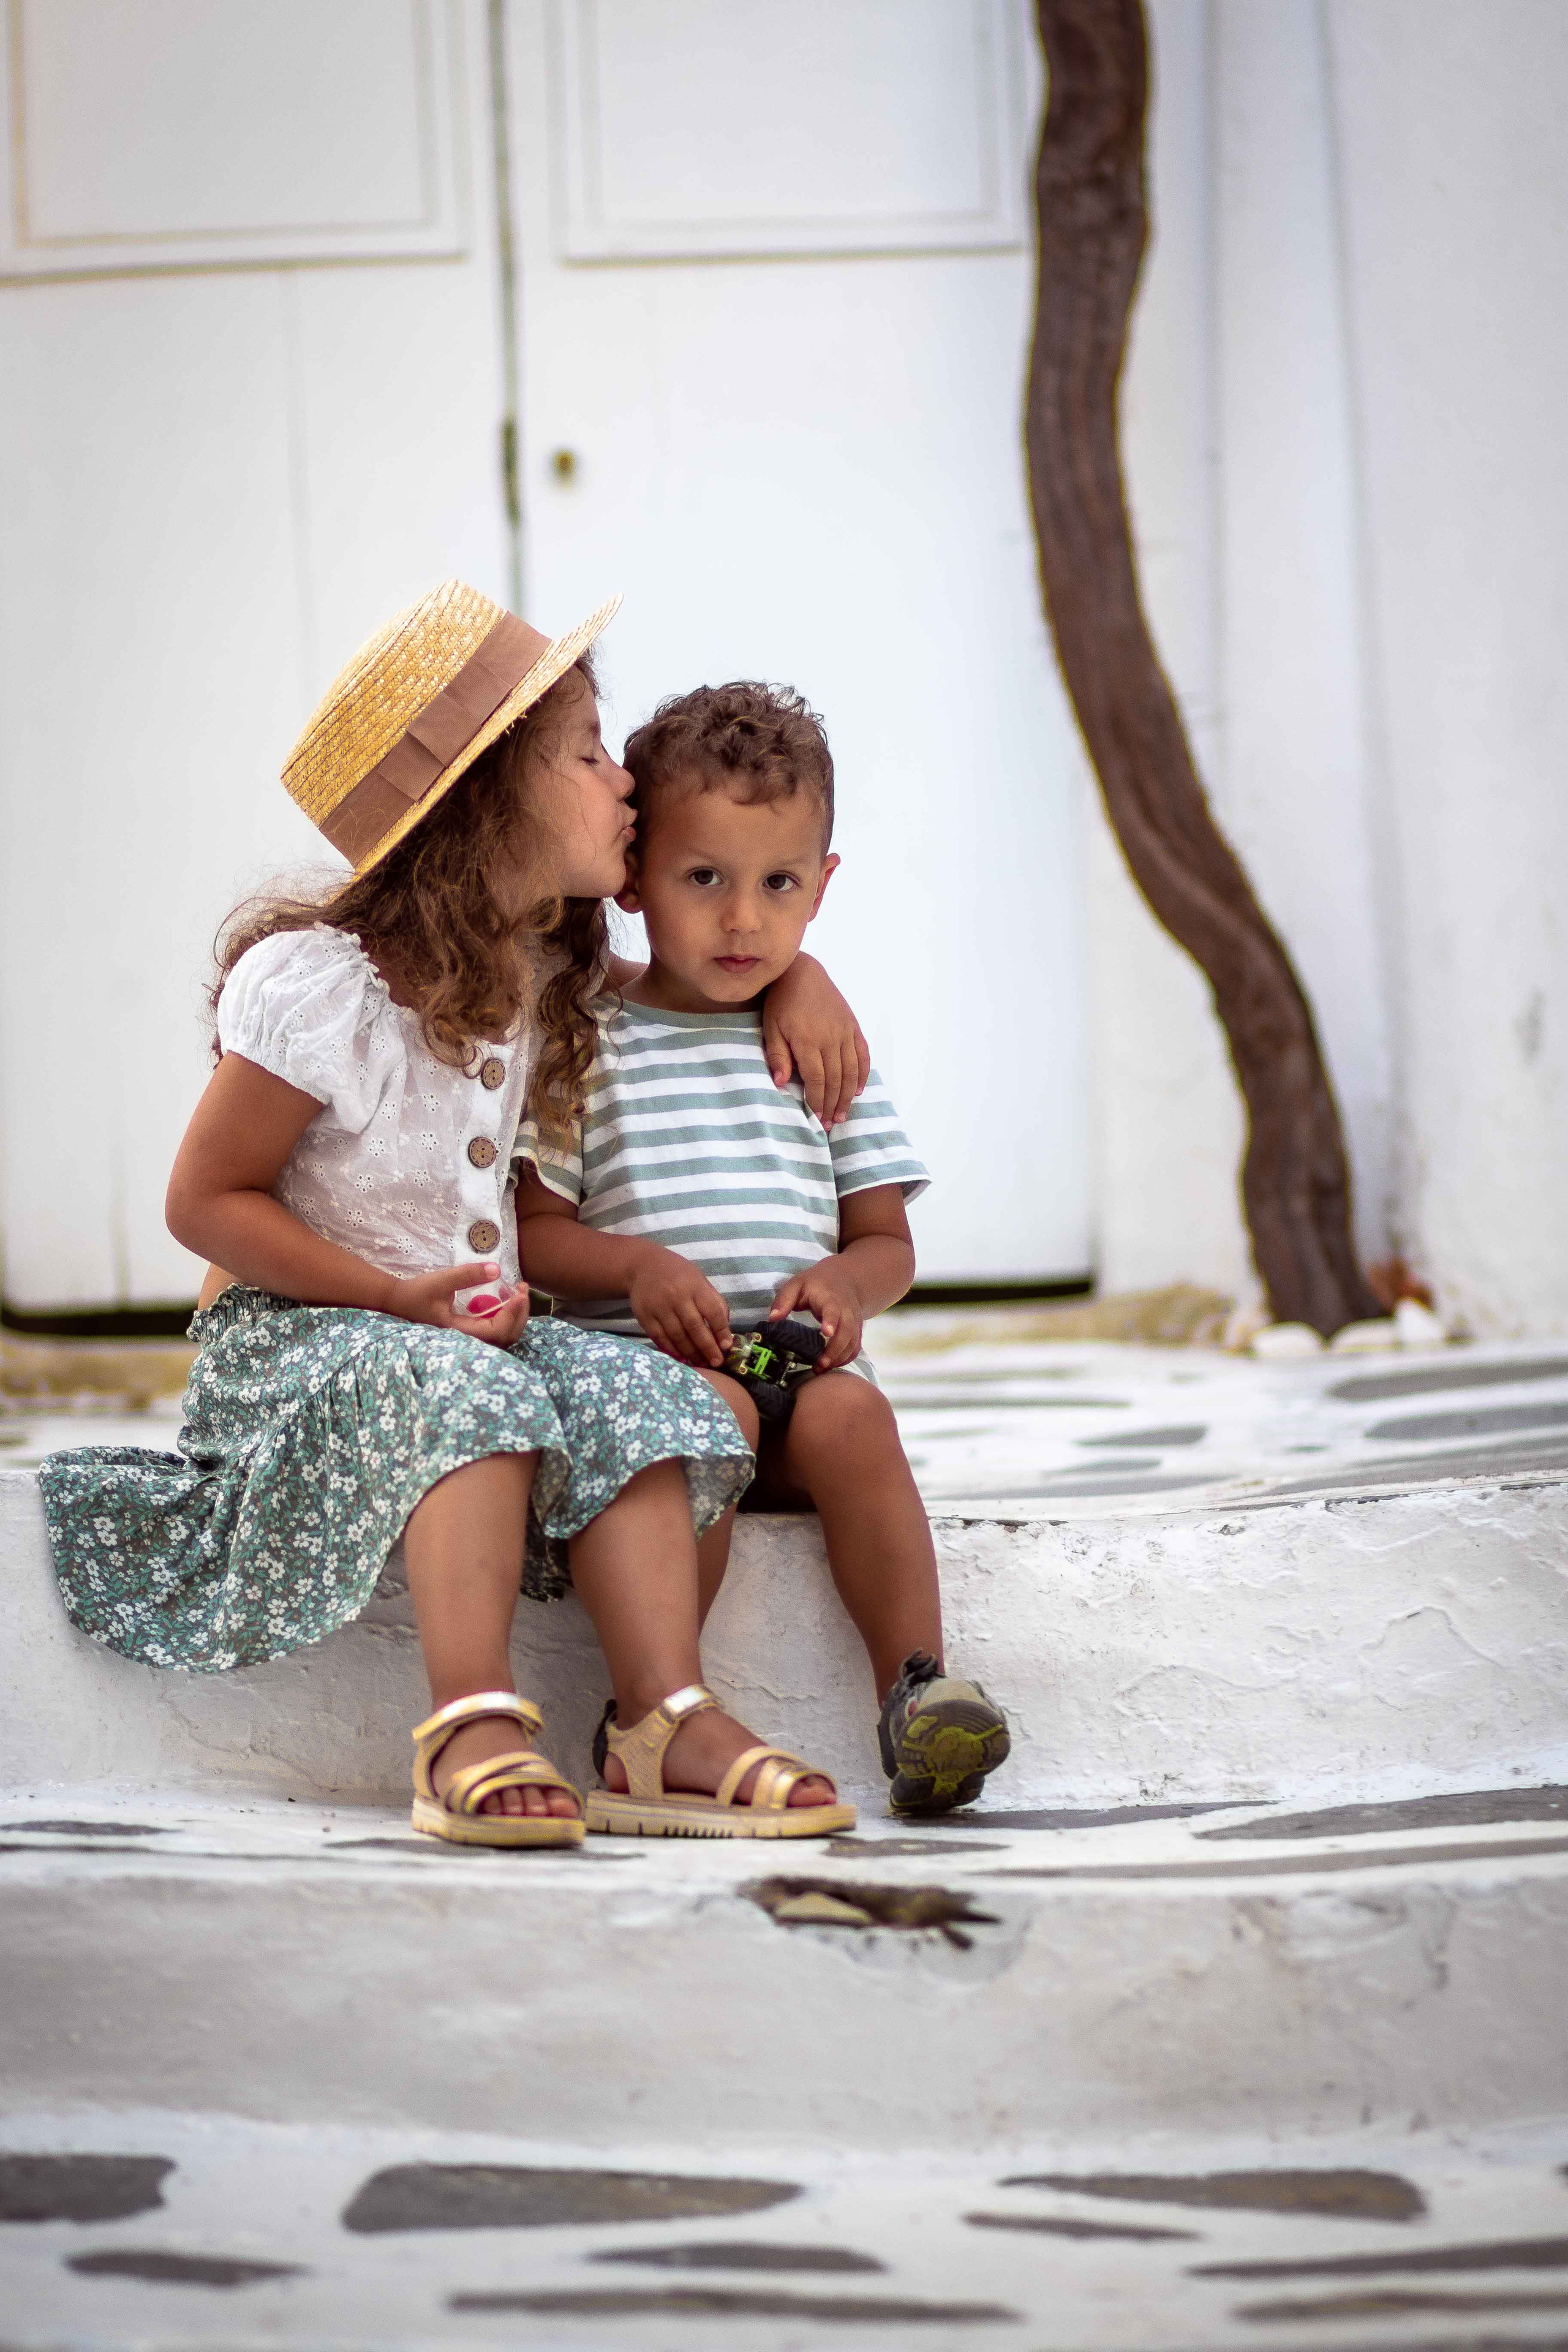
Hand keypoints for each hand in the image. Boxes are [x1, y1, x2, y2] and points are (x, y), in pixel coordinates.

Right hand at [382, 1262, 531, 1347]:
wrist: (398, 1302)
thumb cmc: (417, 1293)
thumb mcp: (441, 1281)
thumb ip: (467, 1275)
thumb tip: (497, 1269)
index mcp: (460, 1332)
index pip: (495, 1330)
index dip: (512, 1313)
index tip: (519, 1292)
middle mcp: (468, 1340)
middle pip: (506, 1336)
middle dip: (520, 1313)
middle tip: (523, 1289)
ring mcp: (470, 1337)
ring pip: (503, 1335)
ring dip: (515, 1315)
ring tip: (518, 1293)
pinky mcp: (470, 1331)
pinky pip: (496, 1330)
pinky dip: (507, 1317)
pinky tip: (506, 1300)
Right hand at [628, 1249, 733, 1365]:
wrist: (642, 1266)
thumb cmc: (678, 1275)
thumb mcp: (699, 1280)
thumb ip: (714, 1302)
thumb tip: (724, 1331)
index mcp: (695, 1286)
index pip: (713, 1311)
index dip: (721, 1331)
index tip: (726, 1347)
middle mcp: (677, 1296)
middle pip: (695, 1327)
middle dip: (707, 1347)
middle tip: (716, 1362)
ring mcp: (659, 1307)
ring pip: (677, 1335)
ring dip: (690, 1352)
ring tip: (701, 1363)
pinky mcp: (645, 1316)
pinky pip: (660, 1337)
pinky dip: (672, 1350)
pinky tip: (681, 1358)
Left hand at [761, 956, 869, 1128]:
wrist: (802, 972)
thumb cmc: (781, 1001)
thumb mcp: (771, 1027)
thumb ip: (778, 1056)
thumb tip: (781, 1083)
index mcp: (808, 1041)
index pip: (816, 1080)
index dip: (817, 1101)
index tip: (816, 1118)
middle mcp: (830, 1038)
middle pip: (835, 1079)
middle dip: (832, 1104)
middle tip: (830, 1124)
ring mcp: (845, 1032)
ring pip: (851, 1071)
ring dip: (848, 1096)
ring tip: (843, 1114)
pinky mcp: (853, 1026)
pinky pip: (863, 1054)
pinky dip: (863, 1074)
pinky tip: (857, 1090)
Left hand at [769, 1259, 864, 1370]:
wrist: (843, 1279)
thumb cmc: (816, 1283)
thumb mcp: (796, 1284)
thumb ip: (784, 1300)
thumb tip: (772, 1319)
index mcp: (830, 1298)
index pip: (833, 1310)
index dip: (831, 1321)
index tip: (826, 1333)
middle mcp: (846, 1311)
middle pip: (847, 1332)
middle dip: (834, 1350)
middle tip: (818, 1364)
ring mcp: (854, 1321)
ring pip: (852, 1343)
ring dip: (838, 1358)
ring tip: (820, 1369)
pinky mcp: (856, 1330)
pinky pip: (855, 1348)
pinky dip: (845, 1359)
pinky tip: (830, 1366)